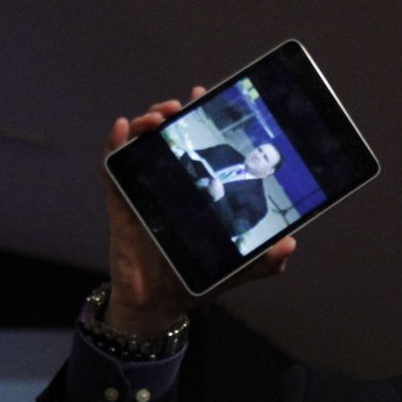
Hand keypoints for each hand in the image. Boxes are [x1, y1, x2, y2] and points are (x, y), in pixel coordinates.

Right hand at [102, 86, 297, 336]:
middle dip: (174, 111)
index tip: (207, 96)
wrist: (159, 304)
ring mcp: (145, 190)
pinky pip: (112, 168)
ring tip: (160, 117)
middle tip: (183, 105)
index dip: (204, 117)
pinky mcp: (122, 203)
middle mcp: (172, 183)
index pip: (202, 144)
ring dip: (147, 122)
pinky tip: (121, 130)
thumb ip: (267, 260)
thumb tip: (289, 244)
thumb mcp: (240, 268)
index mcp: (199, 189)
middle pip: (170, 135)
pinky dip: (114, 145)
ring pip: (142, 144)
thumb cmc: (196, 280)